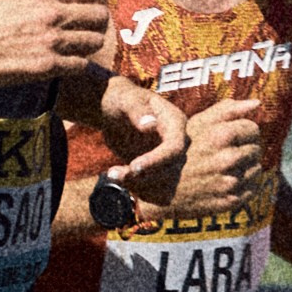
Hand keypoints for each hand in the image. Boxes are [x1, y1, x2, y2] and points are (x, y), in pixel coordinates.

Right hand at [0, 0, 110, 85]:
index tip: (83, 7)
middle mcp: (52, 12)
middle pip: (98, 15)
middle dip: (96, 22)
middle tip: (86, 28)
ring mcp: (51, 40)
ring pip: (94, 41)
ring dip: (88, 44)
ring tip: (77, 46)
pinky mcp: (47, 66)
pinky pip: (81, 64)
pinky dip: (76, 64)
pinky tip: (65, 62)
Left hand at [95, 77, 188, 210]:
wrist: (117, 111)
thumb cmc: (122, 100)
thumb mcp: (126, 100)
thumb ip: (137, 110)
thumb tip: (150, 125)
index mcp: (175, 122)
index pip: (174, 148)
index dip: (157, 161)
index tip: (133, 167)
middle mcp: (178, 143)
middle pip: (168, 170)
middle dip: (141, 176)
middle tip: (112, 173)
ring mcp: (171, 159)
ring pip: (163, 185)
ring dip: (137, 185)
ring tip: (113, 174)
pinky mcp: (160, 171)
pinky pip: (157, 191)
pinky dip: (138, 189)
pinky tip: (120, 177)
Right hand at [171, 96, 262, 214]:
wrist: (158, 189)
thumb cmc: (179, 150)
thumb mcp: (197, 123)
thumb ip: (228, 110)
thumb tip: (256, 103)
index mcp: (221, 135)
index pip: (253, 130)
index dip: (243, 132)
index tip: (230, 137)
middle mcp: (227, 159)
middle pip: (256, 150)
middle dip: (244, 149)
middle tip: (225, 153)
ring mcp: (229, 182)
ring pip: (256, 169)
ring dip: (245, 167)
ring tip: (224, 168)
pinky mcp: (230, 201)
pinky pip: (251, 189)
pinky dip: (243, 185)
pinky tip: (225, 181)